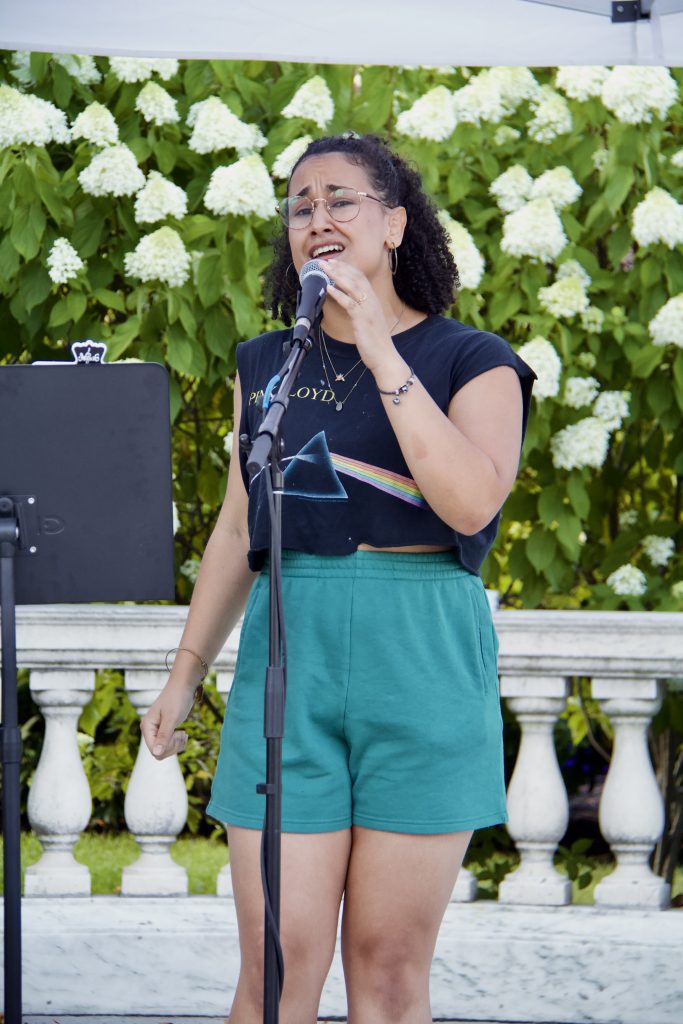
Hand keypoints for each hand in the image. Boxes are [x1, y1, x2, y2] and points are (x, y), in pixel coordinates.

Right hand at [140, 683, 196, 759]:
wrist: (183, 686)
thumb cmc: (177, 699)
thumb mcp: (171, 718)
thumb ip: (163, 736)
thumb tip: (156, 753)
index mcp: (147, 726)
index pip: (154, 749)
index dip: (167, 748)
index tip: (177, 735)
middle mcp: (149, 730)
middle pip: (159, 752)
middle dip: (173, 747)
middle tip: (182, 734)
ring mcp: (156, 730)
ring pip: (164, 750)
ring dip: (176, 745)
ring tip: (184, 734)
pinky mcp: (164, 729)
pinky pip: (169, 744)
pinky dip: (178, 742)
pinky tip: (183, 734)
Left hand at [325, 261, 399, 375]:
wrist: (384, 357)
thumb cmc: (375, 342)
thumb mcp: (368, 321)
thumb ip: (361, 310)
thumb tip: (349, 302)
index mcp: (374, 300)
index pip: (361, 277)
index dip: (347, 268)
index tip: (335, 262)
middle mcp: (372, 301)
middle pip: (356, 278)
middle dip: (340, 267)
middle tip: (326, 261)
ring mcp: (368, 309)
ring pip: (352, 286)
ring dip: (337, 276)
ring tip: (325, 269)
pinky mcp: (363, 319)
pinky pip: (349, 303)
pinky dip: (339, 294)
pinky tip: (329, 289)